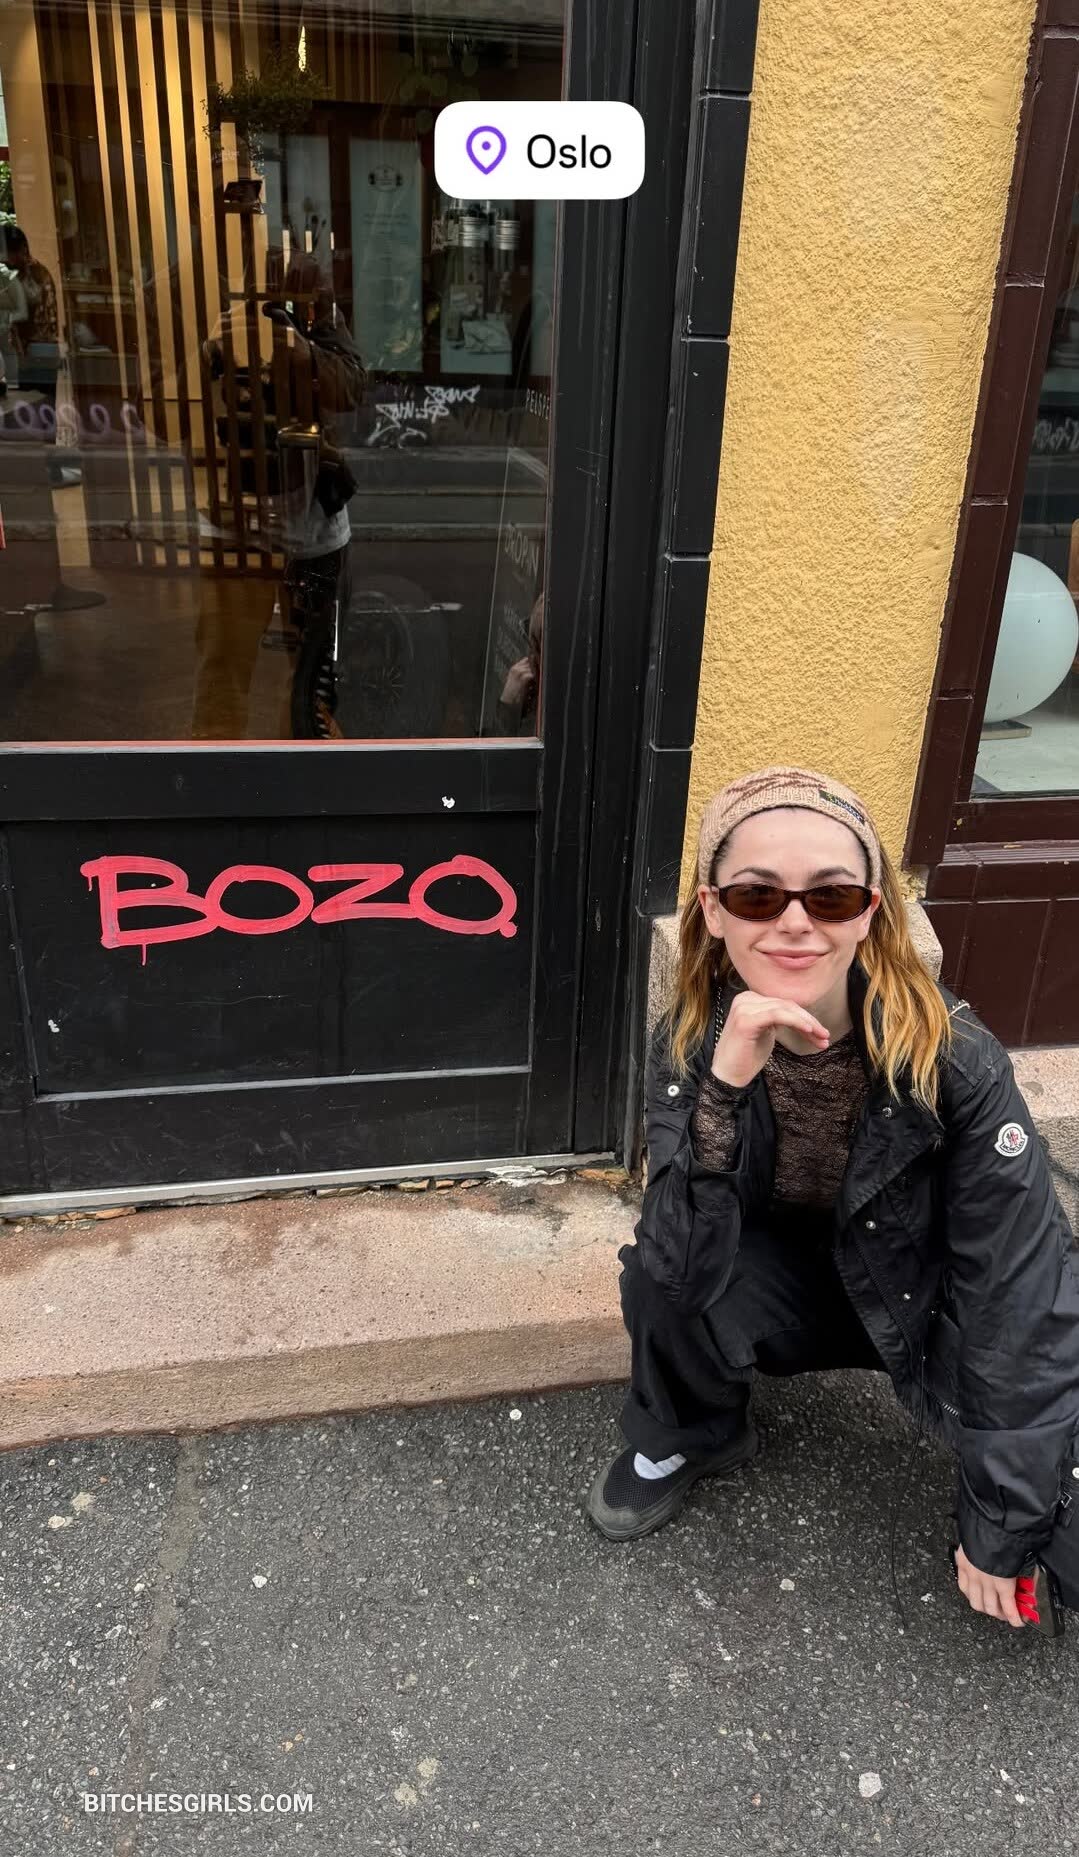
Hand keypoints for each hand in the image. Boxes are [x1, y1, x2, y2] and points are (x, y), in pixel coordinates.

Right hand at [711, 989, 830, 1088]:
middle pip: (786, 1005)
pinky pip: (777, 1015)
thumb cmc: (746, 1057)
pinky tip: (809, 1030)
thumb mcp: (766, 1033)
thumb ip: (779, 1019)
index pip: (784, 1004)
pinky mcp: (746, 1020)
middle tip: (825, 1036)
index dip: (805, 1017)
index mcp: (749, 999)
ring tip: (822, 1038)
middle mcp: (745, 999)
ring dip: (808, 1023)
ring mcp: (744, 1008)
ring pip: (785, 1009)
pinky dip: (796, 1021)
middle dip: (810, 1021)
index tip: (821, 1033)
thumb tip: (804, 1017)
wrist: (727, 1076)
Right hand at [954, 1543, 1025, 1625]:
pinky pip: (963, 1587)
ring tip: (991, 1605)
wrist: (990, 1519)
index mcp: (1002, 1581)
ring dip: (984, 1607)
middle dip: (1000, 1614)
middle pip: (990, 1608)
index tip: (1018, 1621)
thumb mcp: (1023, 1561)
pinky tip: (975, 1592)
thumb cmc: (1007, 1537)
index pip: (1009, 1608)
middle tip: (1006, 1613)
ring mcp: (971, 1574)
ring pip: (975, 1602)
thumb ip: (1025, 1580)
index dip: (1014, 1618)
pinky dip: (970, 1593)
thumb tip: (1027, 1593)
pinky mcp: (962, 1565)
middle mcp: (985, 1581)